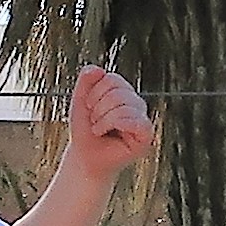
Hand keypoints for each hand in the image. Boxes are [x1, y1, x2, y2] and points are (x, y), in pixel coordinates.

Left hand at [65, 63, 155, 178]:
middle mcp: (135, 103)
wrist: (84, 157)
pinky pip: (136, 120)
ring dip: (102, 119)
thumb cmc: (85, 131)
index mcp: (122, 92)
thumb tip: (97, 69)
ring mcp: (142, 118)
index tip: (88, 107)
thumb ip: (86, 82)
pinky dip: (116, 124)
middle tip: (94, 122)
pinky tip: (107, 132)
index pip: (111, 78)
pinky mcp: (146, 134)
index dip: (94, 92)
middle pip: (118, 91)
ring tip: (98, 129)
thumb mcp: (80, 102)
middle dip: (97, 108)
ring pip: (124, 105)